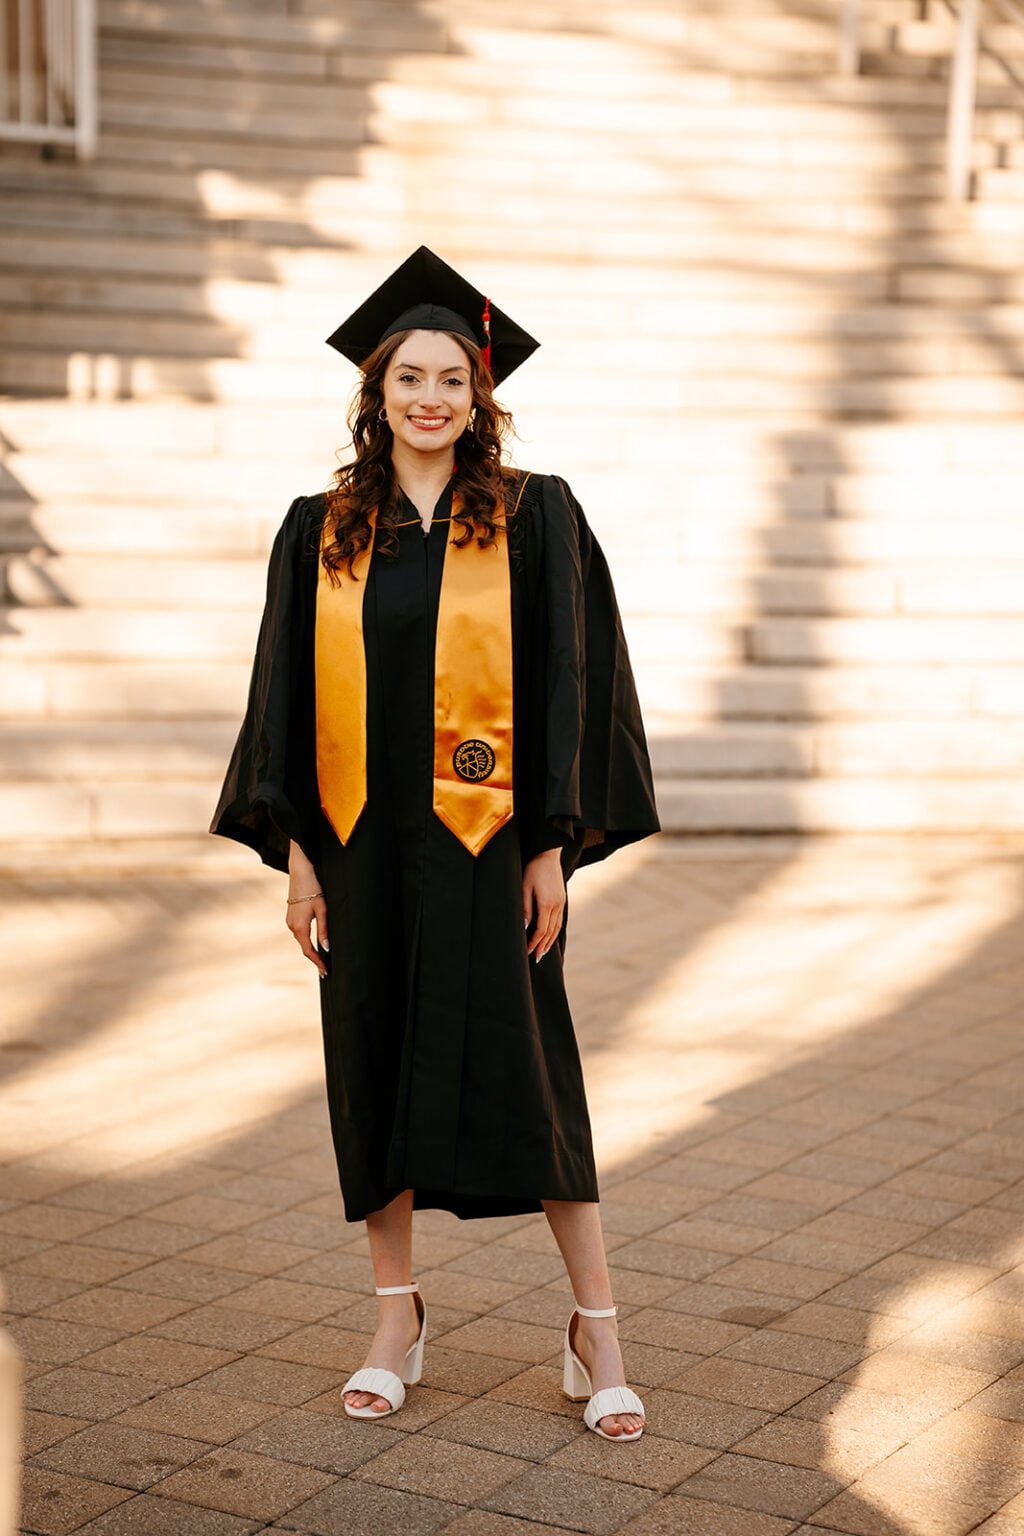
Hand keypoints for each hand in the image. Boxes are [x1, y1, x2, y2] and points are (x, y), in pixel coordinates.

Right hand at [287, 841, 328, 978]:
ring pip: (301, 940)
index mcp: (299, 927)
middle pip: (304, 947)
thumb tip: (326, 948)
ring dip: (310, 949)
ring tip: (321, 959)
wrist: (300, 873)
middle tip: (325, 970)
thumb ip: (323, 930)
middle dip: (315, 958)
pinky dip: (306, 940)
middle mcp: (292, 926)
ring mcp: (290, 921)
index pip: (309, 951)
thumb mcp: (322, 910)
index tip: (325, 971)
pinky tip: (314, 943)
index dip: (317, 962)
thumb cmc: (313, 889)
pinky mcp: (291, 916)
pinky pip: (299, 932)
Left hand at [523, 847, 564, 963]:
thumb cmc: (532, 870)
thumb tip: (525, 928)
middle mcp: (557, 905)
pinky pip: (559, 920)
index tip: (527, 951)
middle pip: (550, 932)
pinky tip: (550, 936)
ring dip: (550, 941)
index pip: (540, 930)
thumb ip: (525, 909)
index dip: (534, 942)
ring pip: (556, 927)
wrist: (547, 855)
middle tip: (536, 958)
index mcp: (547, 903)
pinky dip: (554, 931)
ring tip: (543, 951)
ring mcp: (561, 902)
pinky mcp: (562, 899)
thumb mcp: (524, 888)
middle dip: (542, 946)